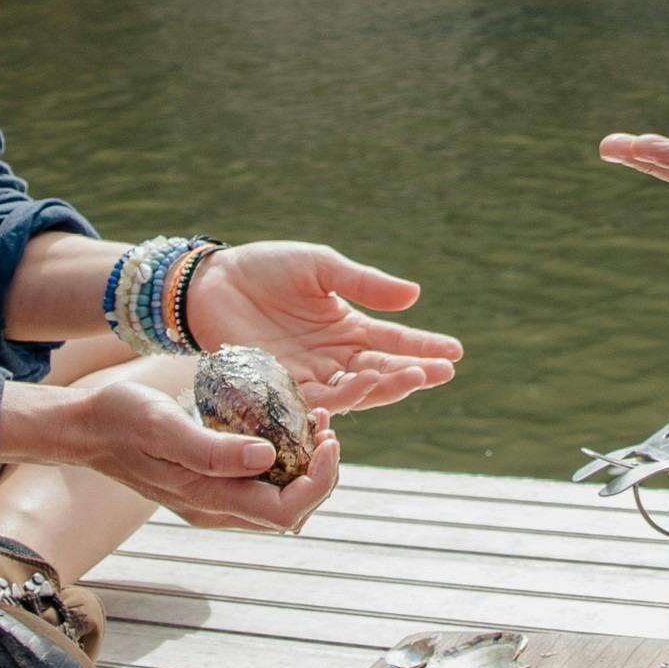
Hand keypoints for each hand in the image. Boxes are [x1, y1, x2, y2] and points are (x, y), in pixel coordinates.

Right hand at [45, 372, 346, 531]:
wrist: (86, 428)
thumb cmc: (121, 419)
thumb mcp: (165, 426)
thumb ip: (213, 449)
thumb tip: (268, 458)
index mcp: (208, 501)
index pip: (286, 512)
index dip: (319, 481)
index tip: (328, 438)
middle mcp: (215, 510)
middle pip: (291, 511)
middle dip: (320, 472)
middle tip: (325, 424)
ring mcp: (212, 500)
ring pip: (279, 500)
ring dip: (305, 466)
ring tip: (313, 421)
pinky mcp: (208, 484)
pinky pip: (260, 484)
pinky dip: (284, 460)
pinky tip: (286, 426)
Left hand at [183, 240, 462, 413]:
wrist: (213, 282)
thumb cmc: (267, 269)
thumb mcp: (321, 267)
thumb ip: (364, 284)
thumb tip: (414, 295)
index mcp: (347, 328)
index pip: (392, 342)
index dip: (423, 348)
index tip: (455, 352)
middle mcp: (333, 358)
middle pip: (380, 372)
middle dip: (411, 373)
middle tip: (440, 372)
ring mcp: (308, 376)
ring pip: (354, 391)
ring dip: (382, 386)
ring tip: (409, 377)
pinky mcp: (280, 387)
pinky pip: (314, 400)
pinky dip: (338, 400)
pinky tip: (360, 393)